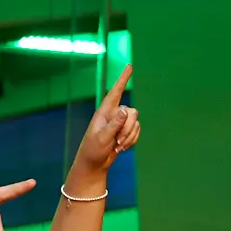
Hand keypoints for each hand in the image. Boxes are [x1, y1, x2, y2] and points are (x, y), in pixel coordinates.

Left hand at [70, 66, 140, 183]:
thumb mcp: (102, 138)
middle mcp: (114, 114)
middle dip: (128, 129)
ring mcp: (121, 123)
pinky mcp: (126, 130)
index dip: (123, 79)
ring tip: (116, 145)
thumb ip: (114, 124)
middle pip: (133, 112)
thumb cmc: (93, 150)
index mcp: (104, 112)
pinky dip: (131, 140)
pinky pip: (137, 131)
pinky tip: (121, 147)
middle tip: (116, 141)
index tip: (129, 66)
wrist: (94, 164)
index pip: (115, 92)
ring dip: (129, 137)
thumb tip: (126, 110)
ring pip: (136, 123)